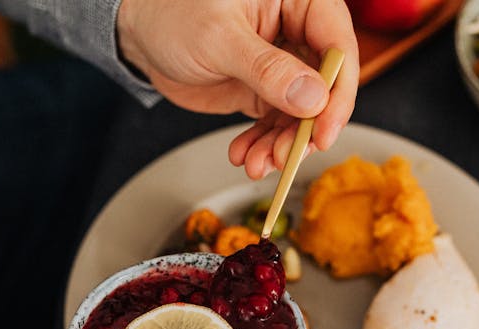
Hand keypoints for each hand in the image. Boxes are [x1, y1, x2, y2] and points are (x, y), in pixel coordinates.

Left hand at [117, 0, 358, 178]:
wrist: (140, 36)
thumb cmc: (174, 15)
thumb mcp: (220, 39)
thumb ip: (267, 69)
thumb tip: (313, 97)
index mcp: (298, 1)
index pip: (337, 46)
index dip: (338, 93)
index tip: (324, 130)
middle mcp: (297, 33)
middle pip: (324, 87)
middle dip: (305, 129)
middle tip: (285, 155)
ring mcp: (282, 67)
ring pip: (300, 113)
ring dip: (282, 145)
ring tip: (257, 162)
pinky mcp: (263, 92)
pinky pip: (275, 125)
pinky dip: (262, 146)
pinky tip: (245, 156)